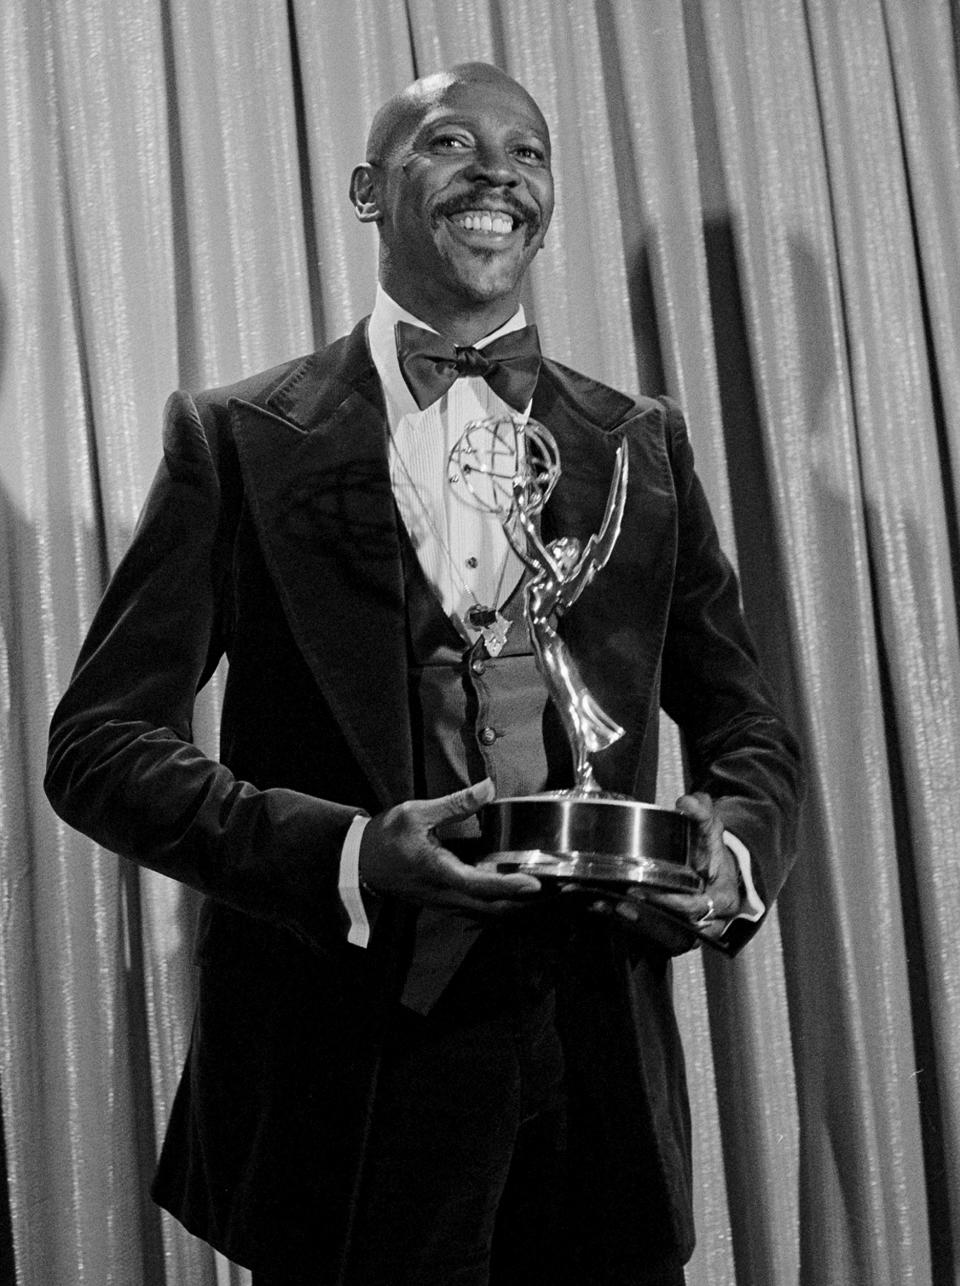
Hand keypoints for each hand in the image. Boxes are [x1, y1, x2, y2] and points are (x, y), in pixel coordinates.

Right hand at [359, 779, 541, 914]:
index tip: (535, 884)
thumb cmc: (386, 837)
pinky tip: (516, 891)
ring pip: (486, 914)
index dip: (509, 887)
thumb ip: (455, 803)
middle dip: (523, 904)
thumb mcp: (416, 812)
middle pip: (491, 910)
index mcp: (437, 871)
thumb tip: (489, 788)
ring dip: (515, 906)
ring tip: (544, 891)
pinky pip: (478, 910)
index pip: (479, 886)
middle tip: (554, 891)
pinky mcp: (445, 902)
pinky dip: (500, 904)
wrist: (358, 862)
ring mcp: (444, 902)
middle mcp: (444, 894)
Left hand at [592, 792, 742, 948]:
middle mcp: (709, 921)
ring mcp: (692, 929)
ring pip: (664, 935)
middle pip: (676, 926)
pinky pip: (655, 934)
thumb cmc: (713, 852)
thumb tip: (688, 802)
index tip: (643, 890)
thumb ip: (702, 813)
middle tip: (618, 903)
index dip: (670, 901)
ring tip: (607, 907)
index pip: (695, 906)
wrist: (719, 872)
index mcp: (722, 899)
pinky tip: (607, 909)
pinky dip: (632, 923)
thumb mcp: (712, 830)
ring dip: (635, 922)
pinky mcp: (676, 931)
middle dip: (646, 917)